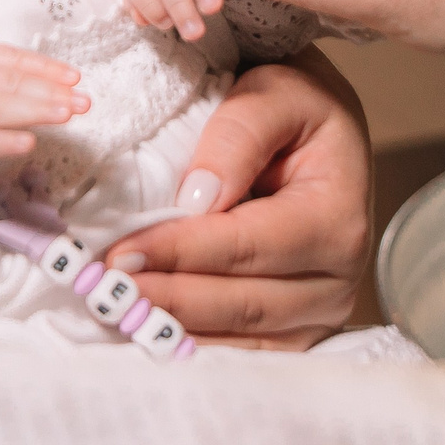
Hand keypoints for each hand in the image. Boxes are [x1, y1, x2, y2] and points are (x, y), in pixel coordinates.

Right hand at [0, 44, 86, 219]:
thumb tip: (52, 84)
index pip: (13, 60)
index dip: (47, 69)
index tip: (76, 79)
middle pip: (9, 82)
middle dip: (50, 91)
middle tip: (82, 101)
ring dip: (34, 110)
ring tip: (66, 115)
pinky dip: (2, 140)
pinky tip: (27, 142)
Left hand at [104, 50, 370, 349]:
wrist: (323, 132)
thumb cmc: (295, 109)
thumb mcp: (275, 93)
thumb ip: (239, 135)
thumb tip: (197, 198)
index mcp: (336, 217)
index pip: (246, 245)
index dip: (180, 252)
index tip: (119, 254)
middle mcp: (339, 277)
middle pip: (241, 303)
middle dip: (167, 298)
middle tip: (104, 291)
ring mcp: (320, 313)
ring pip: (238, 336)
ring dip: (172, 328)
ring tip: (114, 312)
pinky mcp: (299, 331)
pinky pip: (242, 351)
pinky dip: (192, 344)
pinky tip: (145, 331)